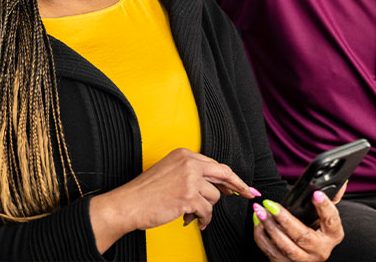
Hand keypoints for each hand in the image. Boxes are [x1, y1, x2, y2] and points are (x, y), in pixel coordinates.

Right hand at [89, 148, 255, 251]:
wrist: (128, 203)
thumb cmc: (146, 192)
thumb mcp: (170, 171)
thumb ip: (192, 173)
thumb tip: (218, 185)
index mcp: (184, 154)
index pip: (215, 164)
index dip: (230, 177)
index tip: (240, 185)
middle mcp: (189, 163)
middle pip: (224, 173)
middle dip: (238, 185)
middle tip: (248, 194)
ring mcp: (189, 179)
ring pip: (214, 197)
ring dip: (205, 209)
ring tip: (190, 213)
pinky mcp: (188, 197)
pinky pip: (207, 212)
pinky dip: (203, 219)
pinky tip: (193, 221)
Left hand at [252, 191, 343, 260]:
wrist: (307, 252)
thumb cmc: (316, 228)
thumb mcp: (326, 215)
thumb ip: (332, 197)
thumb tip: (341, 180)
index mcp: (333, 235)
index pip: (331, 220)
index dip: (325, 207)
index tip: (315, 194)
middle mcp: (320, 250)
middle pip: (303, 236)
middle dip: (285, 220)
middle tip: (270, 205)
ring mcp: (303, 260)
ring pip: (286, 247)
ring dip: (270, 228)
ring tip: (260, 211)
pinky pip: (271, 252)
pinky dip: (261, 236)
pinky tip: (258, 221)